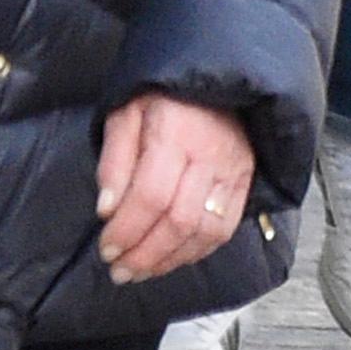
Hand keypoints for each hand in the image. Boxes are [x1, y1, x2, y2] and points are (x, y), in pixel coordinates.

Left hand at [95, 91, 256, 286]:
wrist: (215, 78)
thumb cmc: (162, 96)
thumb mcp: (125, 113)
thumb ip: (114, 160)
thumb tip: (106, 211)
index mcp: (175, 132)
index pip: (152, 195)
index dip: (127, 230)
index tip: (106, 249)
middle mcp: (210, 155)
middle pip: (179, 220)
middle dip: (145, 254)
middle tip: (119, 271)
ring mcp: (233, 171)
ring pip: (204, 231)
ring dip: (169, 260)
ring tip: (141, 271)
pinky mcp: (244, 182)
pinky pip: (224, 229)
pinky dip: (196, 252)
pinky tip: (171, 259)